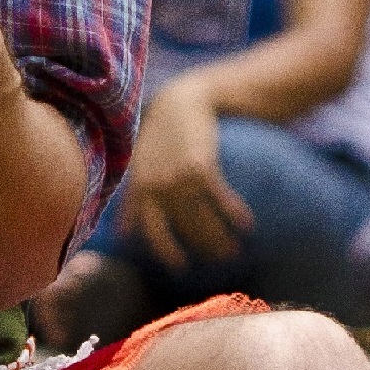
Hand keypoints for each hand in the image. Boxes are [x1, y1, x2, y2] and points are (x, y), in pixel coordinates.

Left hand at [118, 76, 252, 270]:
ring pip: (201, 219)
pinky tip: (247, 225)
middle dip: (202, 248)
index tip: (180, 269)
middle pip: (183, 229)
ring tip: (236, 251)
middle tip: (221, 262)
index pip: (149, 228)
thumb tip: (122, 234)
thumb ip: (133, 197)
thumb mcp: (140, 163)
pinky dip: (233, 214)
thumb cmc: (162, 135)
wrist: (183, 100)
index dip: (164, 250)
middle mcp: (156, 186)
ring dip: (220, 239)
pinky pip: (219, 198)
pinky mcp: (199, 166)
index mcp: (141, 188)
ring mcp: (177, 178)